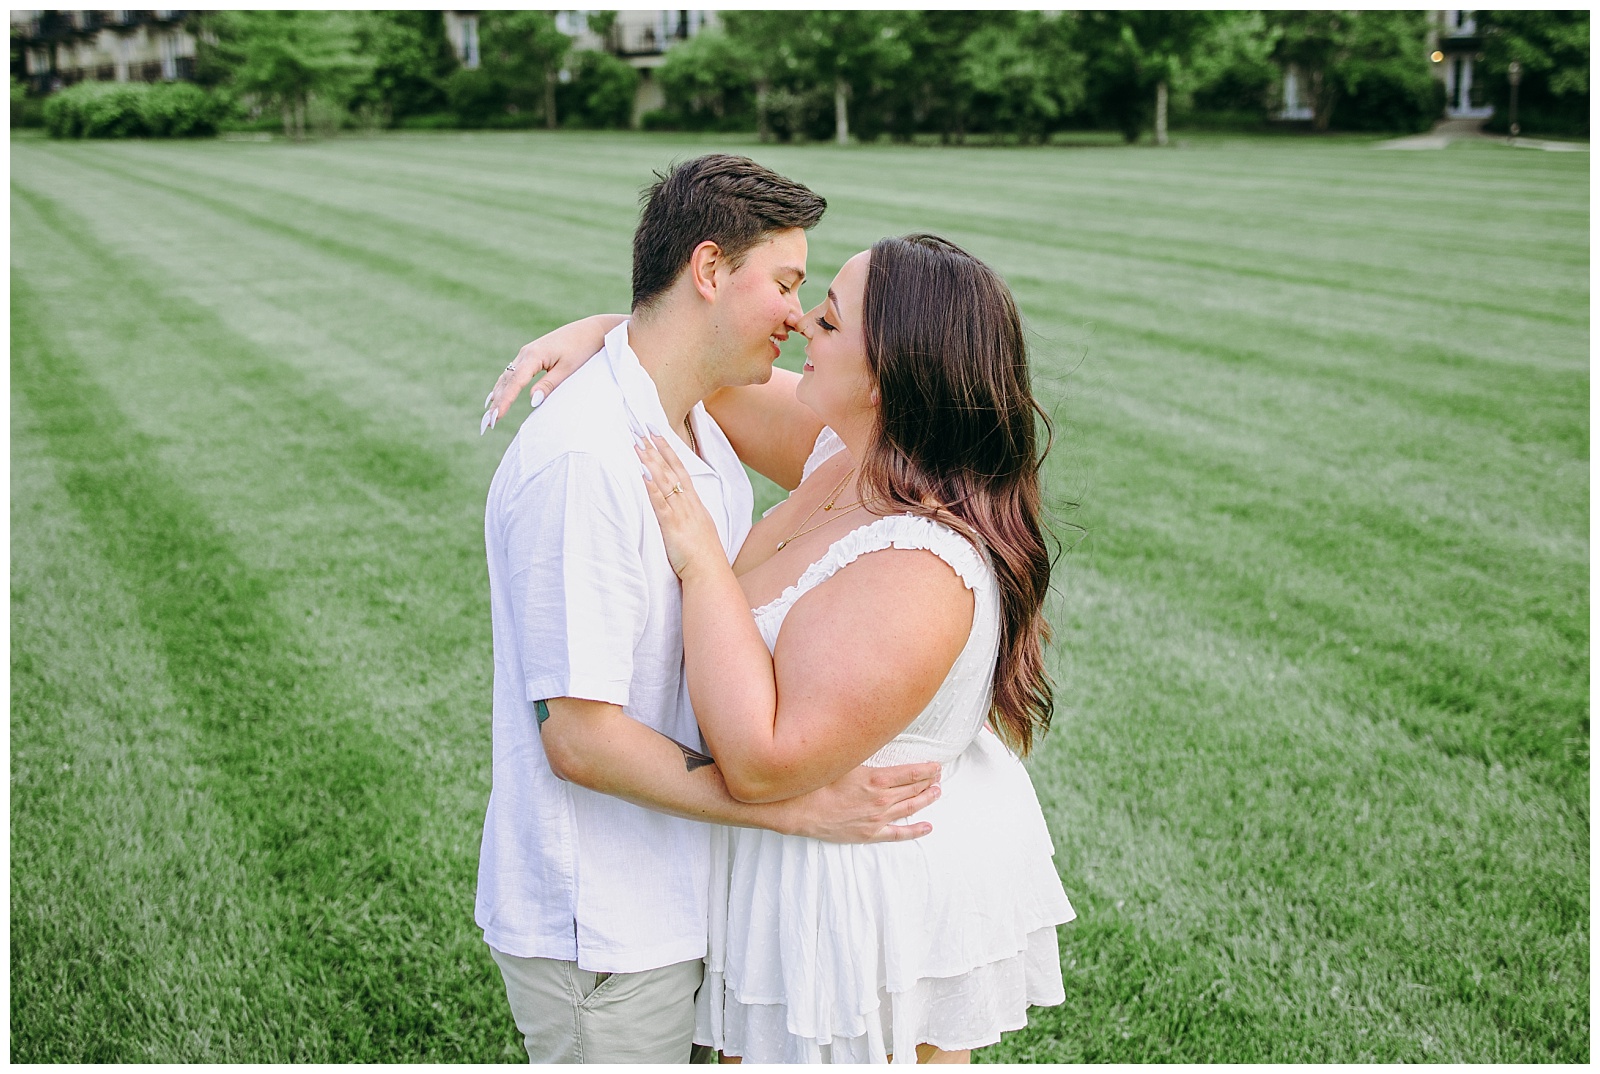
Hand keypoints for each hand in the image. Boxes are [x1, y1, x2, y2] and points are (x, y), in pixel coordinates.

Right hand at [480, 314, 623, 433]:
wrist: (591, 330)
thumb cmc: (582, 349)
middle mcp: (526, 353)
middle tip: (488, 423)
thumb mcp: (568, 369)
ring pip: (507, 377)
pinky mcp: (531, 355)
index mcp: (534, 356)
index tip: (497, 417)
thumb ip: (549, 385)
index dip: (505, 401)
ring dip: (497, 396)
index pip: (515, 382)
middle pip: (506, 381)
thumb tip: (532, 401)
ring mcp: (527, 353)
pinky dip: (504, 386)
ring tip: (489, 416)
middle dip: (496, 402)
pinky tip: (495, 396)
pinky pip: (512, 373)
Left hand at [636, 433, 725, 581]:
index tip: (658, 434)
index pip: (681, 471)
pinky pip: (660, 503)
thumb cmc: (705, 558)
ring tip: (637, 444)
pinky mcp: (672, 526)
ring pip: (665, 482)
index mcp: (695, 505)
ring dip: (651, 462)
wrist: (710, 574)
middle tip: (643, 428)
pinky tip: (641, 474)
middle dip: (658, 448)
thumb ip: (690, 518)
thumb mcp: (700, 531)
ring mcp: (681, 514)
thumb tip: (682, 511)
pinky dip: (651, 488)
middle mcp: (689, 504)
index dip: (669, 452)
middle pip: (672, 470)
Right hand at [777, 762, 941, 842]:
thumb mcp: (845, 761)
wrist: (802, 810)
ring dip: (926, 800)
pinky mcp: (870, 833)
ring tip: (937, 793)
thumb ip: (864, 754)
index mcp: (878, 779)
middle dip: (929, 782)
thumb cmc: (820, 782)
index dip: (927, 770)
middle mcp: (882, 800)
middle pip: (913, 789)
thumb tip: (876, 740)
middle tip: (939, 776)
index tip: (936, 765)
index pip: (911, 773)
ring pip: (910, 808)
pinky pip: (898, 834)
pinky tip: (927, 827)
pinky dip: (915, 831)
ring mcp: (878, 819)